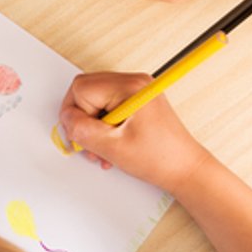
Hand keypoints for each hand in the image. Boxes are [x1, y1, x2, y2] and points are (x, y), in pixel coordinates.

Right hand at [56, 72, 213, 191]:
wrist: (185, 169)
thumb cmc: (160, 158)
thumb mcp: (111, 147)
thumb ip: (81, 130)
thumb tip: (66, 118)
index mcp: (129, 87)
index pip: (81, 89)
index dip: (76, 115)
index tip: (84, 136)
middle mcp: (134, 82)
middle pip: (86, 92)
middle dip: (83, 120)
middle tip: (92, 143)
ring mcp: (137, 90)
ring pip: (95, 101)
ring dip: (93, 127)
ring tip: (104, 148)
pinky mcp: (137, 101)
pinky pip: (108, 107)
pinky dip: (104, 126)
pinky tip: (112, 144)